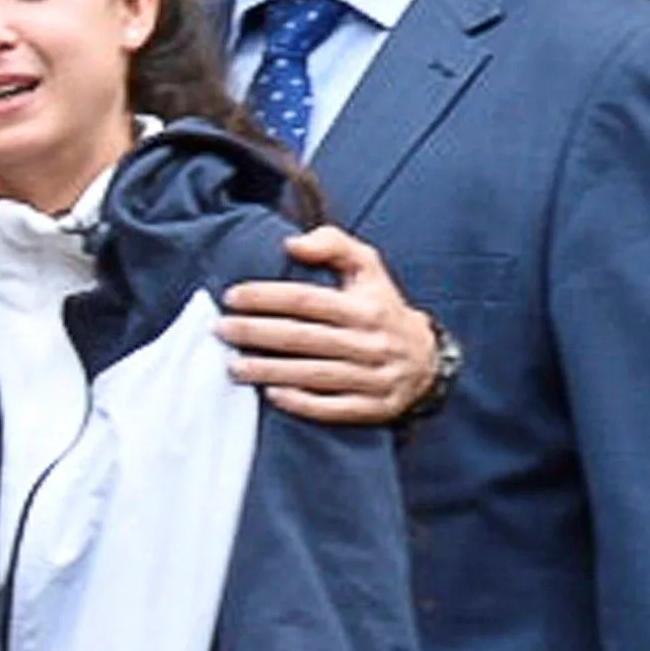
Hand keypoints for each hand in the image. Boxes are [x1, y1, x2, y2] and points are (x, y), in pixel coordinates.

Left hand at [220, 226, 442, 425]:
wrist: (428, 360)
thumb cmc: (382, 308)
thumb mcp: (368, 268)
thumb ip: (334, 244)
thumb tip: (292, 242)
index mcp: (366, 308)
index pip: (307, 300)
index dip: (266, 297)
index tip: (231, 296)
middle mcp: (371, 343)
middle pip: (304, 338)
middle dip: (257, 333)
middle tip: (220, 330)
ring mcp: (375, 377)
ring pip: (314, 374)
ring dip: (270, 371)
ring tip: (233, 365)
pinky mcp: (375, 407)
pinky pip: (334, 408)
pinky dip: (301, 402)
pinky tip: (271, 395)